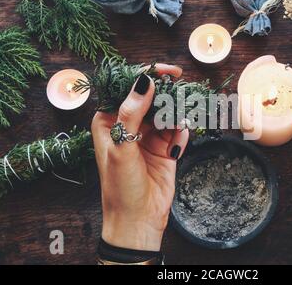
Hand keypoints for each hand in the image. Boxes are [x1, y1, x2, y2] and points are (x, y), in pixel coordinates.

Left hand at [91, 64, 188, 250]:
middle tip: (182, 96)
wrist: (138, 220)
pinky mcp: (165, 148)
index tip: (168, 71)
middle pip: (151, 98)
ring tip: (180, 125)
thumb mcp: (122, 148)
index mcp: (109, 121)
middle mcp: (129, 126)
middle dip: (167, 97)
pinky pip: (177, 131)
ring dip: (177, 115)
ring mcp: (148, 136)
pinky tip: (177, 148)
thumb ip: (131, 113)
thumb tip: (144, 81)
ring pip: (167, 113)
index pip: (127, 89)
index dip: (147, 76)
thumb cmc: (121, 186)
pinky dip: (181, 134)